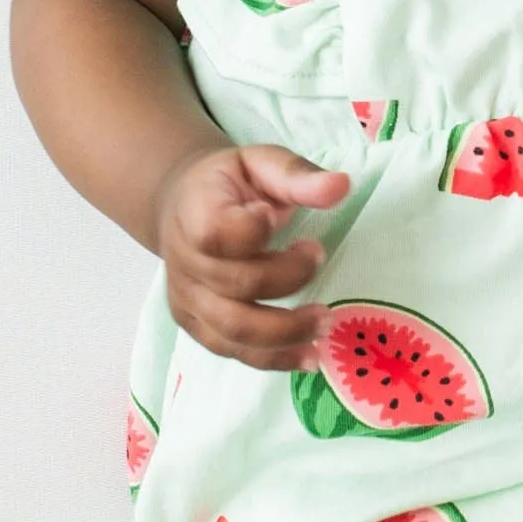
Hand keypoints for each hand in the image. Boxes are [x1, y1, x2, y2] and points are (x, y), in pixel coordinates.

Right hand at [155, 142, 351, 367]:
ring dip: (286, 333)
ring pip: (233, 330)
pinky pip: (231, 351)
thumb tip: (340, 186)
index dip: (253, 231)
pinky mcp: (195, 324)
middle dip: (289, 279)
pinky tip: (308, 356)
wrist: (182, 206)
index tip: (280, 216)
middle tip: (321, 258)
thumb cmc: (228, 183)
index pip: (218, 233)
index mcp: (194, 212)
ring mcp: (186, 297)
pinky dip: (273, 359)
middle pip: (236, 285)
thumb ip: (296, 175)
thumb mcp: (260, 162)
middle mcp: (184, 260)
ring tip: (325, 322)